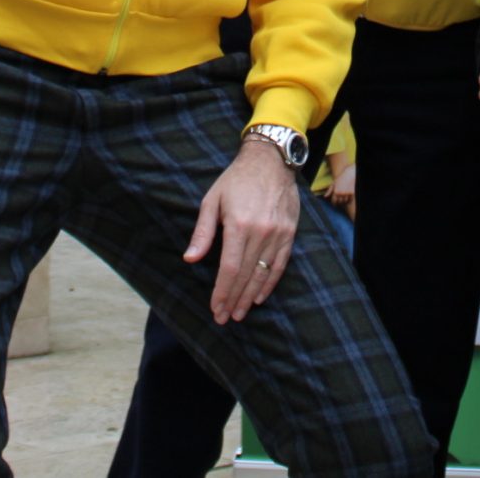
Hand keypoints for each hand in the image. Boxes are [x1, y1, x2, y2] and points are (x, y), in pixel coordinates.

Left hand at [185, 138, 299, 323]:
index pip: (230, 269)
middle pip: (246, 276)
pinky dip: (270, 283)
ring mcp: (278, 234)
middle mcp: (261, 232)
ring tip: (240, 313)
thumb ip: (202, 232)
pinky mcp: (289, 233)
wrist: (271, 160)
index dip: (222, 292)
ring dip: (250, 297)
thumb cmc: (236, 180)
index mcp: (239, 225)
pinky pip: (280, 264)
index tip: (215, 307)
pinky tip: (260, 296)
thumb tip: (189, 259)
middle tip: (224, 318)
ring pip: (263, 274)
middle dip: (233, 300)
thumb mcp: (212, 200)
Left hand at [324, 160, 357, 217]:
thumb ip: (329, 191)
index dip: (334, 203)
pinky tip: (347, 198)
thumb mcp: (333, 183)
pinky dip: (349, 200)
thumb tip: (325, 196)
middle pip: (340, 202)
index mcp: (335, 191)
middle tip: (339, 202)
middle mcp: (341, 193)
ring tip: (343, 199)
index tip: (335, 204)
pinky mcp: (352, 193)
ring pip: (345, 201)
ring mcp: (347, 193)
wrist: (349, 174)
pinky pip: (350, 199)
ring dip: (344, 201)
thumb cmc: (340, 178)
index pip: (334, 201)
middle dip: (339, 202)